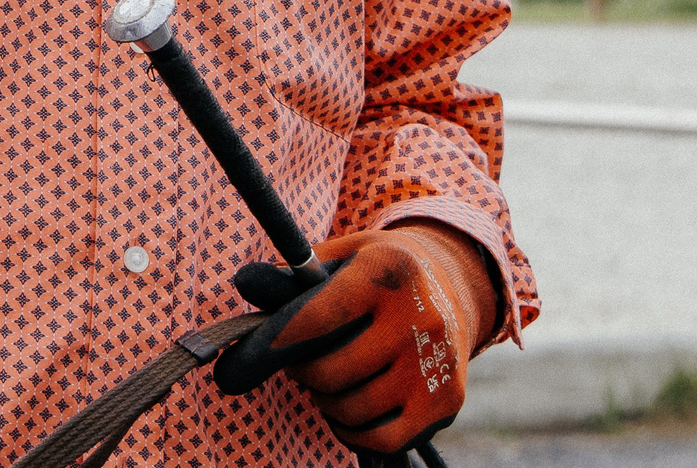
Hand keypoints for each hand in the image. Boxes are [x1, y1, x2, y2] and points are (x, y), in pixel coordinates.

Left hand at [212, 225, 494, 454]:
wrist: (453, 286)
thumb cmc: (375, 272)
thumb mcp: (341, 256)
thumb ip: (293, 275)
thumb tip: (244, 282)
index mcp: (389, 272)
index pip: (317, 319)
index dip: (274, 343)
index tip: (243, 360)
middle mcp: (422, 318)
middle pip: (333, 372)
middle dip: (301, 373)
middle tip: (297, 364)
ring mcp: (438, 364)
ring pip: (354, 409)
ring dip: (324, 402)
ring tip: (324, 382)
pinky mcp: (448, 403)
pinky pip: (383, 440)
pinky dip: (351, 433)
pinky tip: (344, 411)